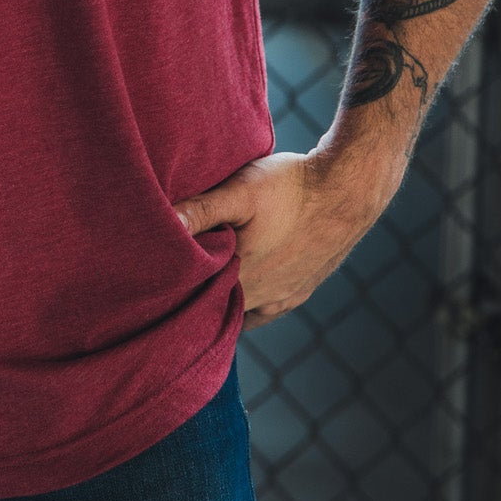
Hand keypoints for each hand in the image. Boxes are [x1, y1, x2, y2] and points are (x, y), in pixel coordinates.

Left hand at [172, 148, 395, 330]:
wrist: (346, 191)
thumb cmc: (290, 188)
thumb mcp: (240, 191)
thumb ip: (200, 210)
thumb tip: (165, 223)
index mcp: (240, 276)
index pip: (193, 299)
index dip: (171, 289)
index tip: (153, 276)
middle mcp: (260, 297)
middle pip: (214, 309)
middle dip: (192, 298)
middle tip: (169, 280)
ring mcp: (281, 298)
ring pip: (239, 313)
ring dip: (220, 301)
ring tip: (200, 282)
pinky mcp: (298, 292)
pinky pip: (263, 312)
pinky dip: (245, 305)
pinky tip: (235, 289)